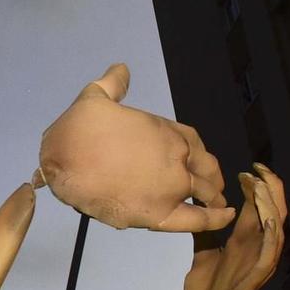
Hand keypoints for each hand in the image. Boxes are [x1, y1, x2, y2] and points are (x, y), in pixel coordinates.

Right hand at [36, 64, 233, 232]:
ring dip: (214, 198)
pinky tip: (224, 216)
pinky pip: (195, 220)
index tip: (196, 160)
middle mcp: (177, 159)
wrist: (64, 163)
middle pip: (204, 169)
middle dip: (209, 176)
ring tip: (219, 203)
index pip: (194, 142)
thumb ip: (114, 84)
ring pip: (205, 194)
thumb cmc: (79, 130)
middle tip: (211, 185)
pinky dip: (213, 219)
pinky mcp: (159, 214)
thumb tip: (122, 69)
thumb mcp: (96, 96)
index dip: (198, 153)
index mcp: (166, 131)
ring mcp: (171, 188)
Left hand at [175, 164, 287, 289]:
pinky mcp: (257, 276)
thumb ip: (206, 228)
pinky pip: (270, 253)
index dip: (258, 187)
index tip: (246, 171)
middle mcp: (259, 249)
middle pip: (275, 212)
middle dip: (270, 188)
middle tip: (258, 169)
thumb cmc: (204, 289)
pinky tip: (267, 218)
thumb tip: (201, 204)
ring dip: (270, 205)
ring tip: (259, 185)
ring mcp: (261, 262)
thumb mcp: (204, 250)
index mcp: (249, 242)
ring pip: (276, 228)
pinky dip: (271, 235)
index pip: (260, 208)